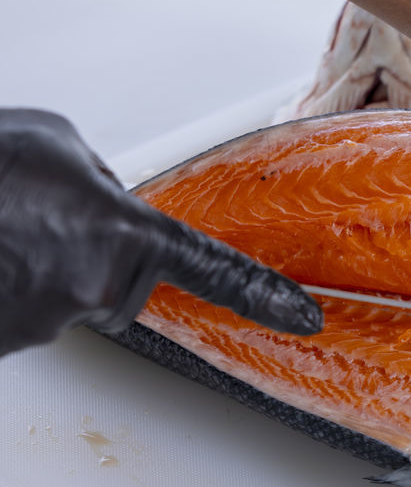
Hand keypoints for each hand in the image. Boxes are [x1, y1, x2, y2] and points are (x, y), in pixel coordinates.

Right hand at [0, 109, 322, 355]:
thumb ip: (101, 178)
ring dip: (33, 265)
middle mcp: (96, 289)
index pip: (215, 271)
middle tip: (31, 220)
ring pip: (61, 296)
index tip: (305, 318)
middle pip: (118, 284)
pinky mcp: (11, 345)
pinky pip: (22, 311)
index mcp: (123, 232)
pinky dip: (6, 283)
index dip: (263, 295)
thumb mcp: (52, 140)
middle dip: (87, 257)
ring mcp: (47, 324)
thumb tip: (110, 204)